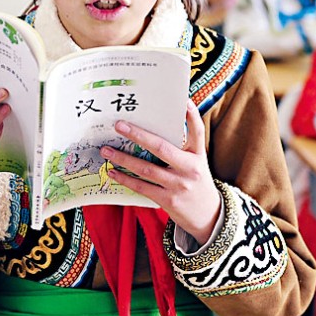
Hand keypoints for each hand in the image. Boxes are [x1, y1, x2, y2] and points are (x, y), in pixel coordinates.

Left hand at [102, 98, 220, 244]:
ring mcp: (178, 185)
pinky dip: (126, 179)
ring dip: (123, 159)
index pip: (197, 131)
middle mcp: (190, 169)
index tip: (184, 100)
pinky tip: (113, 172)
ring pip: (146, 169)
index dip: (192, 115)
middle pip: (161, 148)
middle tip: (119, 125)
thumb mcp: (197, 162)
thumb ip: (184, 145)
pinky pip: (142, 187)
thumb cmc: (197, 182)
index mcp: (198, 155)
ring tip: (106, 150)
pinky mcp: (168, 200)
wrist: (208, 215)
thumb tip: (161, 125)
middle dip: (138, 135)